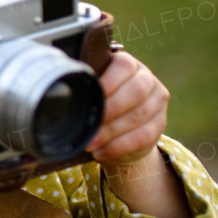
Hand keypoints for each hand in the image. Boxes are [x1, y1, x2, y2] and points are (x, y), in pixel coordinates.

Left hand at [86, 51, 169, 167]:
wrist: (120, 131)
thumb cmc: (99, 104)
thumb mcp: (91, 92)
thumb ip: (83, 87)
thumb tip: (57, 89)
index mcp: (128, 65)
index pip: (124, 66)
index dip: (109, 81)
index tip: (91, 96)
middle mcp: (147, 79)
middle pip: (136, 91)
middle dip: (109, 110)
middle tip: (89, 125)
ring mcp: (157, 101)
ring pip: (139, 115)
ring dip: (112, 131)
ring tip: (90, 143)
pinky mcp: (160, 124)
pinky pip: (144, 136)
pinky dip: (120, 146)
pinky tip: (102, 152)